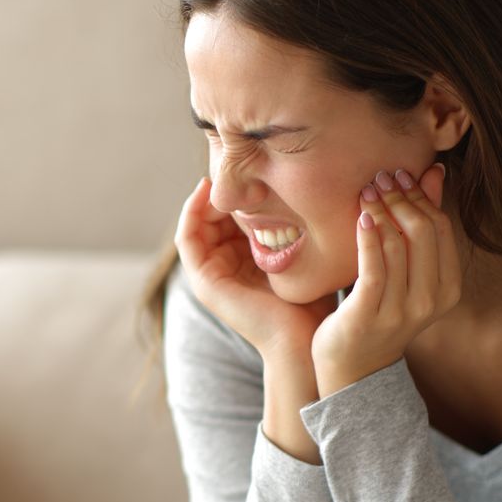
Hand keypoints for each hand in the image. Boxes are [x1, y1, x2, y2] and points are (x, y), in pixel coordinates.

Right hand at [174, 175, 338, 358]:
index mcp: (244, 262)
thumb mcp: (305, 253)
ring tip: (219, 172)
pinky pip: (187, 239)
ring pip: (197, 223)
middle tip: (232, 161)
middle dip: (221, 188)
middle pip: (212, 217)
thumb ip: (297, 226)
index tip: (252, 164)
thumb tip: (313, 186)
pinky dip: (192, 212)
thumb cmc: (314, 301)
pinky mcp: (203, 281)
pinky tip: (208, 191)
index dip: (237, 190)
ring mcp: (209, 276)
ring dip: (204, 196)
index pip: (231, 217)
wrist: (305, 340)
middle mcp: (223, 267)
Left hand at [310, 163, 459, 394]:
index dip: (421, 196)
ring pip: (397, 246)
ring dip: (380, 211)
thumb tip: (435, 171)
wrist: (354, 367)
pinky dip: (369, 238)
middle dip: (401, 198)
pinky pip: (373, 268)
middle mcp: (430, 301)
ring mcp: (401, 311)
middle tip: (380, 177)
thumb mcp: (407, 270)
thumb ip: (421, 225)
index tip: (400, 174)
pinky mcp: (369, 315)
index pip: (440, 228)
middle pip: (422, 232)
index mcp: (448, 288)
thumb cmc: (379, 310)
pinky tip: (361, 218)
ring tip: (366, 191)